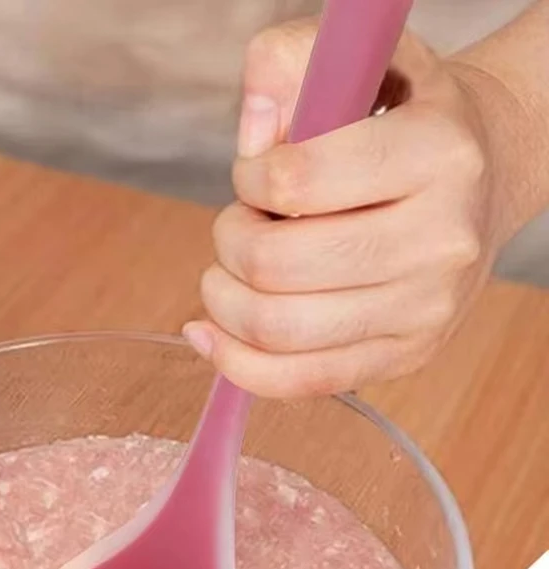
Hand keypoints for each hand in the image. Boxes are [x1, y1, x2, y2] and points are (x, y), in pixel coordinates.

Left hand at [183, 20, 525, 397]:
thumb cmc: (401, 121)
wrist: (483, 175)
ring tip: (233, 271)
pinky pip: (297, 382)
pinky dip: (234, 362)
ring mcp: (426, 310)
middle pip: (276, 266)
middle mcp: (442, 240)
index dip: (249, 179)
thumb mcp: (356, 63)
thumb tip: (251, 136)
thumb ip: (286, 64)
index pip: (295, 183)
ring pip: (279, 329)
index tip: (256, 174)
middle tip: (240, 225)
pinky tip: (210, 333)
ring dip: (224, 300)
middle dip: (228, 243)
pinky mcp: (404, 357)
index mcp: (435, 153)